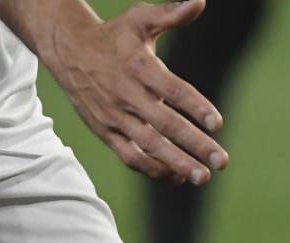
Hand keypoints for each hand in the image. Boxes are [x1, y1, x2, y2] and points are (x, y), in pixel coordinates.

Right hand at [41, 0, 227, 184]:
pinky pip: (131, 157)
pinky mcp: (106, 133)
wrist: (67, 50)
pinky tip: (178, 176)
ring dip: (176, 164)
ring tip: (203, 177)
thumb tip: (200, 2)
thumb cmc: (114, 36)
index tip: (218, 123)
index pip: (171, 89)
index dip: (195, 106)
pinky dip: (154, 170)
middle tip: (221, 161)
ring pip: (147, 146)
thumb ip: (171, 15)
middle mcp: (125, 94)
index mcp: (137, 66)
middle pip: (163, 124)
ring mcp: (113, 117)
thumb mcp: (139, 19)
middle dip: (194, 144)